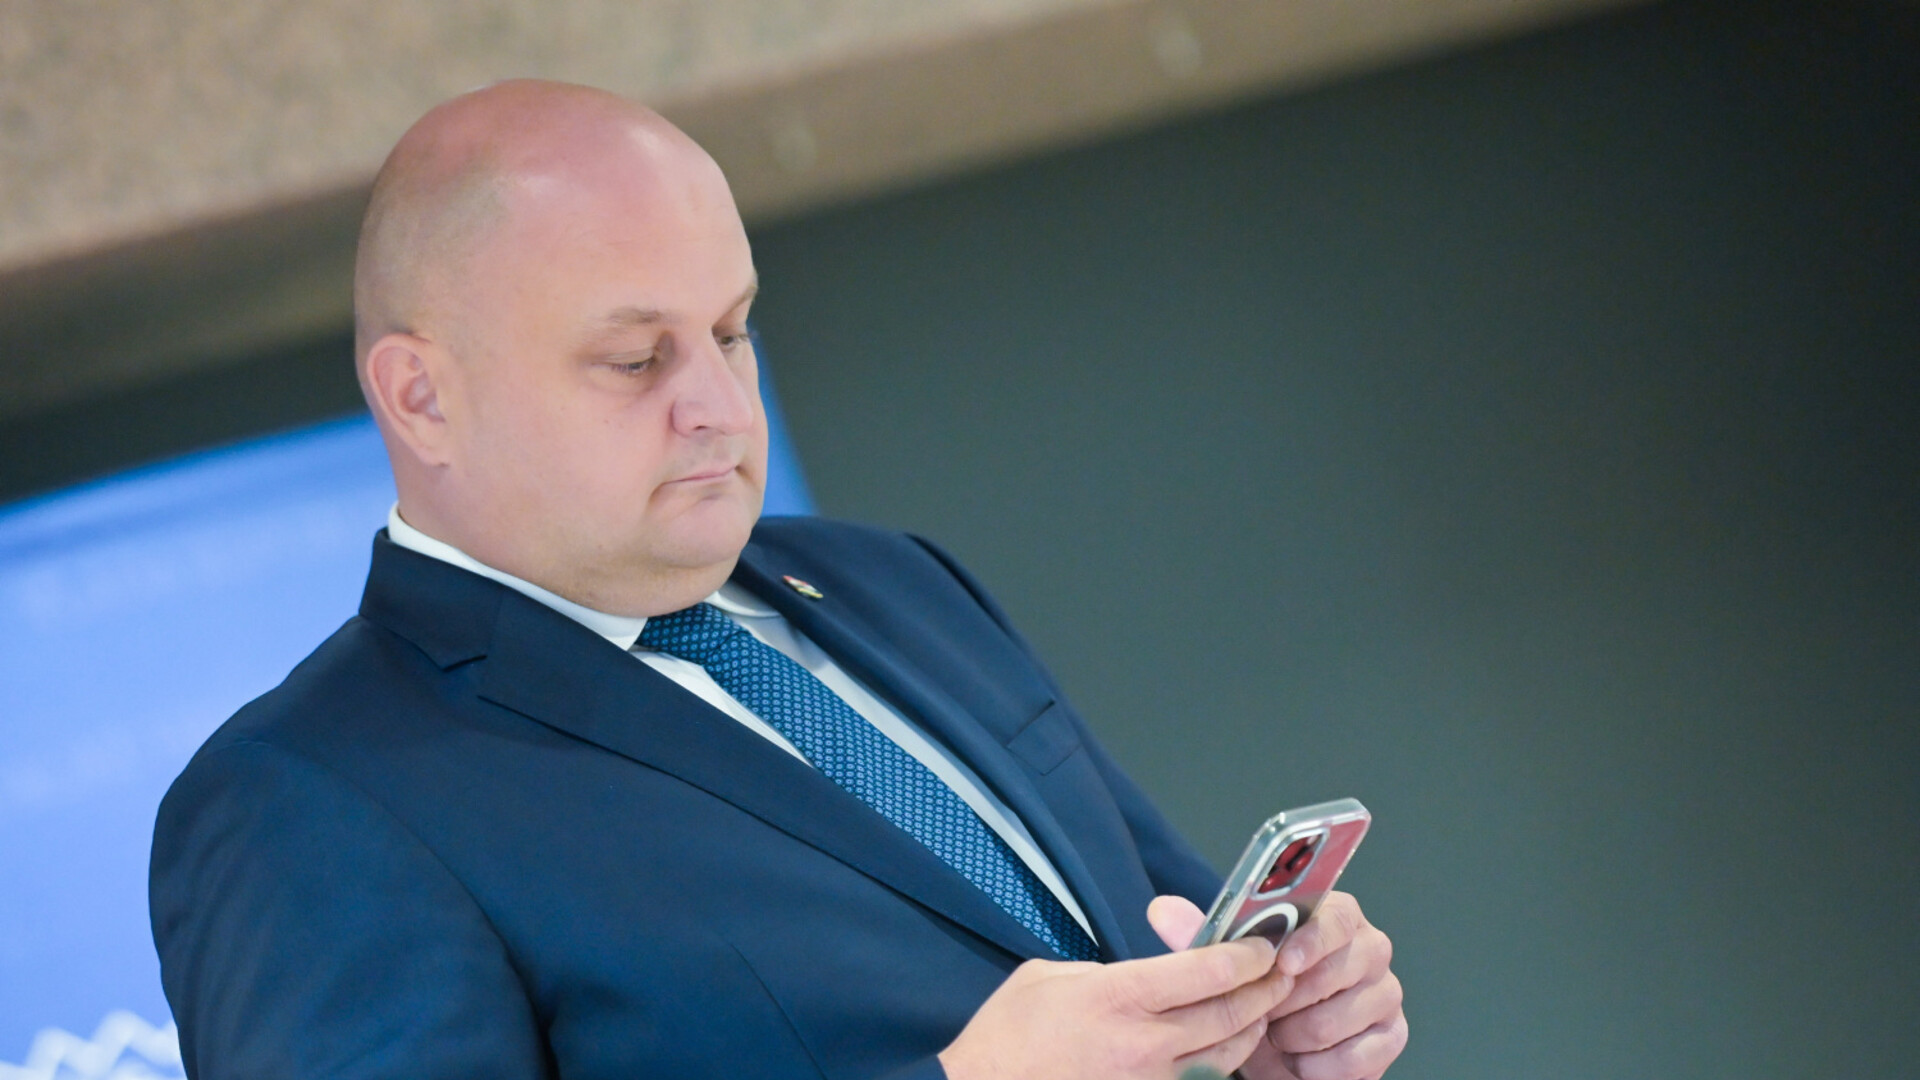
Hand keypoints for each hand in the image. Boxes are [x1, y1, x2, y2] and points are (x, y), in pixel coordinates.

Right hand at [938, 935, 1294, 1079]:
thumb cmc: (1009, 1034)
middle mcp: (1145, 1043)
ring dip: (1254, 1026)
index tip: (1263, 942)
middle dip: (1266, 988)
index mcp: (1120, 997)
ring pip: (1228, 1054)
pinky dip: (1223, 1061)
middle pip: (1232, 1013)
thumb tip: (1146, 975)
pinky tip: (1227, 1046)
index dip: (1247, 954)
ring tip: (1263, 1004)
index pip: (1209, 971)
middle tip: (1281, 970)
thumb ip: (1110, 971)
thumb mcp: (1052, 977)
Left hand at [1147, 892, 1406, 1079]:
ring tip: (1279, 1037)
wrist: (1278, 1049)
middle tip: (1267, 1013)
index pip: (1337, 916)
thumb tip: (1162, 910)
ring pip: (1348, 1014)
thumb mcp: (1225, 968)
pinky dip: (1321, 1066)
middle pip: (1347, 966)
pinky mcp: (1392, 1036)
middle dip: (1296, 997)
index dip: (1313, 939)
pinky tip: (1299, 1062)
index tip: (1285, 962)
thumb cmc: (1257, 997)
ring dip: (1302, 1034)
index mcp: (1334, 918)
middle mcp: (1369, 949)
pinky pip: (1361, 1055)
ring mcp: (1386, 993)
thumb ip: (1198, 938)